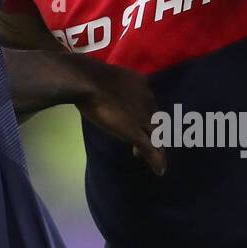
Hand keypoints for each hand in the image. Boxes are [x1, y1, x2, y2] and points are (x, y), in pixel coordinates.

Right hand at [74, 58, 166, 175]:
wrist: (87, 81)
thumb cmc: (88, 76)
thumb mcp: (106, 78)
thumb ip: (110, 86)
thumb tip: (100, 91)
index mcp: (141, 84)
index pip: (149, 104)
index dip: (146, 116)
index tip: (140, 123)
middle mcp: (147, 100)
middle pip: (157, 120)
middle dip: (155, 133)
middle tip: (147, 143)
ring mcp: (142, 117)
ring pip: (157, 136)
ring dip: (159, 150)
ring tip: (158, 160)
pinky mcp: (135, 131)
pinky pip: (150, 149)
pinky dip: (157, 161)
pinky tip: (159, 170)